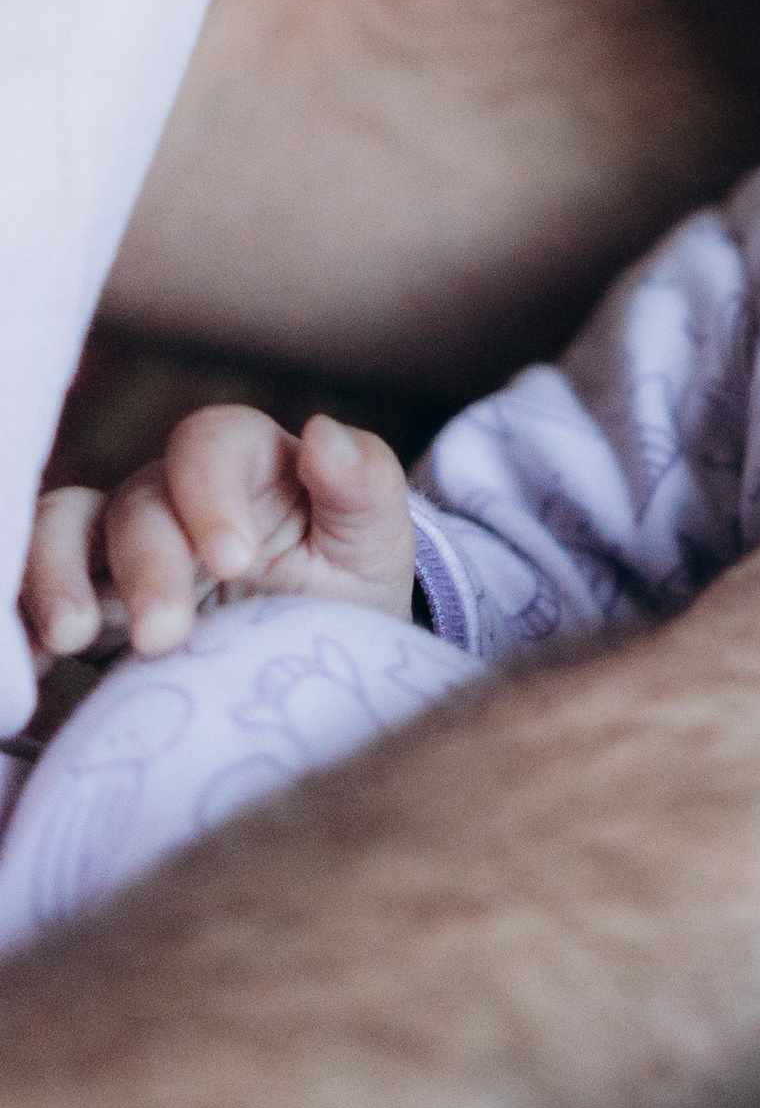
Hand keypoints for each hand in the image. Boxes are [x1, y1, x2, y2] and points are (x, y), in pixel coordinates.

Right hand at [24, 408, 416, 661]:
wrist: (315, 677)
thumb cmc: (350, 594)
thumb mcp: (375, 545)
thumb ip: (363, 483)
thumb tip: (322, 430)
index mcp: (246, 464)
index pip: (209, 443)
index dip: (210, 492)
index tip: (235, 561)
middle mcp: (172, 494)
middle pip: (137, 502)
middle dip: (147, 566)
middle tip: (166, 635)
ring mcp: (117, 546)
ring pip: (61, 529)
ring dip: (57, 578)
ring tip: (70, 640)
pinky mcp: (84, 601)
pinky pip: (29, 590)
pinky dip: (21, 618)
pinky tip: (30, 661)